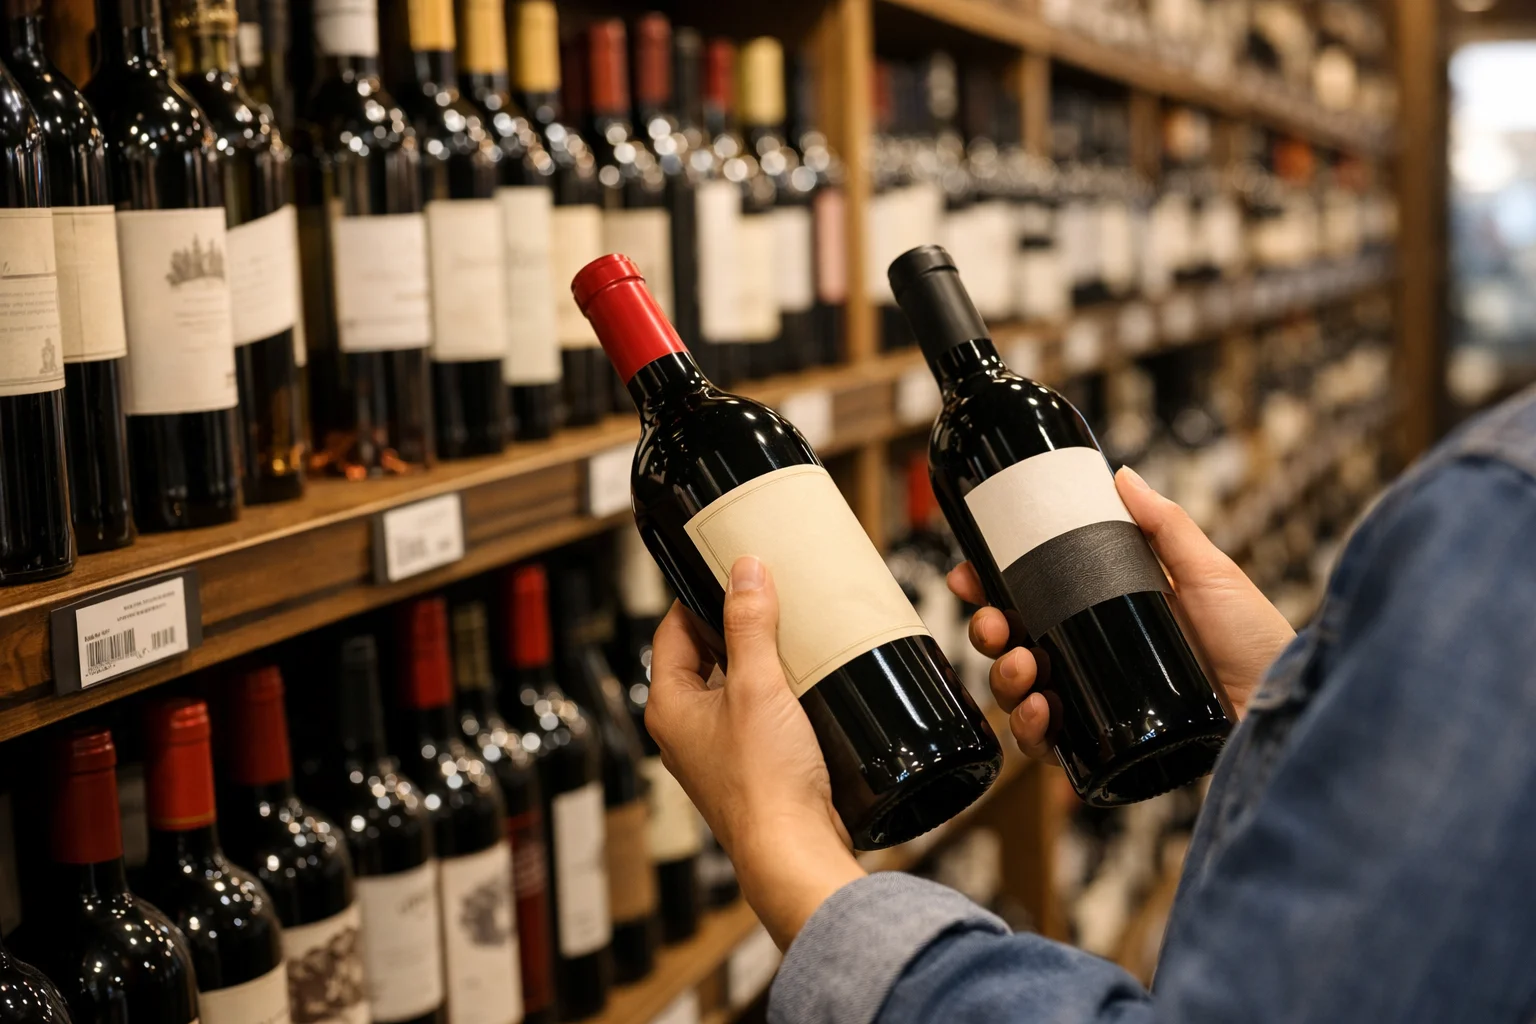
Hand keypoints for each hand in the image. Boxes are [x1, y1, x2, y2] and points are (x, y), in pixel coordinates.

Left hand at [646, 556, 864, 948]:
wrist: (792, 848)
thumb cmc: (764, 782)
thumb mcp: (757, 686)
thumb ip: (749, 625)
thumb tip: (743, 572)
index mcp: (669, 706)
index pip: (671, 630)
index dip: (698, 596)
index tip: (729, 572)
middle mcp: (684, 730)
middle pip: (701, 656)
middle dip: (734, 628)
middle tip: (767, 599)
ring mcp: (715, 750)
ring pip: (730, 685)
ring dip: (756, 661)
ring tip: (789, 637)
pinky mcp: (747, 766)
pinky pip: (753, 714)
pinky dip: (773, 693)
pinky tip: (802, 684)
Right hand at [950, 465, 1295, 762]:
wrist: (1285, 700)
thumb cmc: (1257, 638)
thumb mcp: (1210, 573)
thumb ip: (1166, 527)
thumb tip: (1122, 477)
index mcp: (1103, 614)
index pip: (1029, 600)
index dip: (989, 589)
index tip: (967, 575)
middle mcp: (1092, 660)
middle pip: (1013, 647)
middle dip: (988, 635)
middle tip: (994, 626)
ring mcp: (1096, 705)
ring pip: (1021, 696)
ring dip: (1005, 682)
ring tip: (1024, 668)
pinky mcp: (1105, 749)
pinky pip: (1050, 748)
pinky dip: (1033, 733)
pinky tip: (1041, 714)